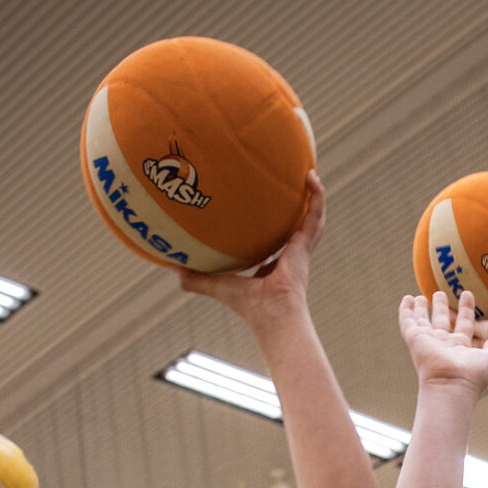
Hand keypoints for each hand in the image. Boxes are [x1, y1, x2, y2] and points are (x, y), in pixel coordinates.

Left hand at [179, 173, 324, 326]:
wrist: (271, 313)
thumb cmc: (249, 306)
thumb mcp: (217, 286)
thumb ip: (196, 278)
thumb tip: (171, 268)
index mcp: (275, 266)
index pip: (277, 244)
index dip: (273, 229)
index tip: (267, 212)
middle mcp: (291, 255)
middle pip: (298, 227)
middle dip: (299, 208)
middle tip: (293, 185)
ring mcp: (301, 249)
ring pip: (312, 218)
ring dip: (313, 197)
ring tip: (309, 174)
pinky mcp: (304, 244)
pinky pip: (314, 215)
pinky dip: (316, 196)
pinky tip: (311, 176)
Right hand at [399, 290, 487, 394]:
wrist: (451, 384)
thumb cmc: (473, 376)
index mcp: (460, 348)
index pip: (464, 324)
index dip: (466, 310)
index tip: (467, 295)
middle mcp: (443, 345)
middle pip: (441, 322)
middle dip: (441, 308)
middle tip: (440, 293)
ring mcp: (428, 342)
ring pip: (423, 321)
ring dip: (421, 309)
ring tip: (421, 296)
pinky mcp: (415, 339)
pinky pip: (407, 322)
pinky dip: (406, 311)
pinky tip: (407, 299)